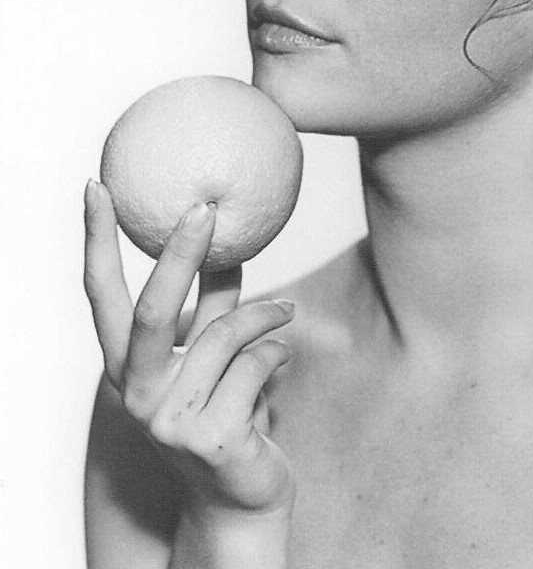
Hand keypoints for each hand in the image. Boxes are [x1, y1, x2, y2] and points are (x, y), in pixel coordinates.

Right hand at [83, 179, 296, 518]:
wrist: (242, 498)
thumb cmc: (229, 410)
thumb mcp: (214, 351)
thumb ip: (216, 301)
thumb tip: (228, 235)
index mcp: (128, 365)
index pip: (100, 294)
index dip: (96, 239)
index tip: (97, 185)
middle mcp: (138, 393)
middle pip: (151, 311)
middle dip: (178, 256)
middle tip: (205, 207)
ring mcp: (170, 421)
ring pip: (225, 334)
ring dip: (267, 314)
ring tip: (287, 311)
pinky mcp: (211, 438)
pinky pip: (257, 363)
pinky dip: (278, 350)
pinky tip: (283, 356)